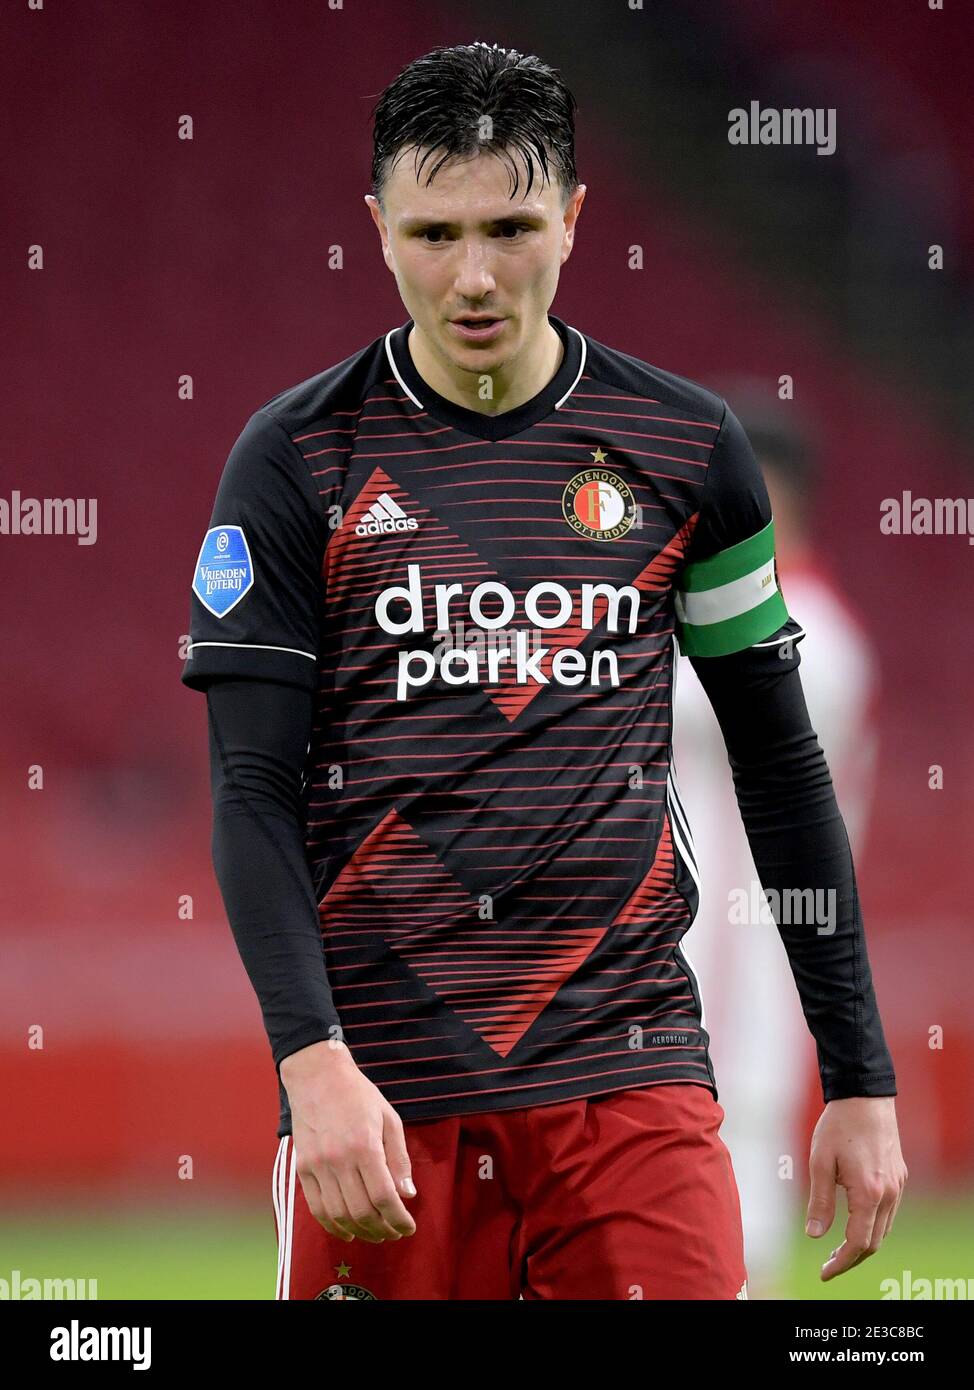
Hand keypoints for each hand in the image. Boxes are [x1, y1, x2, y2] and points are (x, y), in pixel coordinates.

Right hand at [280, 1039, 417, 1243]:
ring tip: (375, 1234)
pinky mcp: (302, 1168)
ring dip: (360, 1232)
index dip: (398, 1219)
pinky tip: (347, 1231)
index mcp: (365, 1146)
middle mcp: (339, 1160)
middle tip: (394, 1233)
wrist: (317, 1075)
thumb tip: (408, 1194)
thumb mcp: (389, 1118)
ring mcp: (318, 1166)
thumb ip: (399, 1158)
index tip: (408, 1228)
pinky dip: (332, 1225)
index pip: (384, 1196)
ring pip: (339, 1215)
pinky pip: (317, 1208)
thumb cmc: (358, 1094)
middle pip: (362, 1211)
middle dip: (382, 1229)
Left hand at [805, 1095, 906, 1280]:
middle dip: (851, 1258)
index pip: (858, 1243)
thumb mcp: (819, 1162)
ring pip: (884, 1229)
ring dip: (863, 1244)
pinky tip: (854, 1222)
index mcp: (869, 1193)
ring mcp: (898, 1186)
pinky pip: (889, 1213)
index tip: (824, 1273)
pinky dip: (873, 1225)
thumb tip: (814, 1235)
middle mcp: (889, 1194)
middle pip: (874, 1243)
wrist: (865, 1096)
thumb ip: (819, 1201)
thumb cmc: (837, 1127)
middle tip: (827, 1265)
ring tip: (837, 1249)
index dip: (841, 1262)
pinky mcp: (899, 1177)